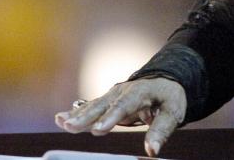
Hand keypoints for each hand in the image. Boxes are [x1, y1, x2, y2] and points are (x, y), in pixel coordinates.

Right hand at [54, 78, 185, 157]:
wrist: (164, 81)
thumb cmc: (169, 98)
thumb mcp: (173, 112)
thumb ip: (161, 130)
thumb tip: (152, 151)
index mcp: (141, 91)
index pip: (125, 104)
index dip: (112, 116)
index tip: (99, 129)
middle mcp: (123, 91)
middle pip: (104, 105)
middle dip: (87, 116)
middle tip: (71, 126)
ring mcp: (112, 95)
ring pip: (93, 106)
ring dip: (77, 115)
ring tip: (61, 122)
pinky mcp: (106, 101)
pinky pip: (89, 107)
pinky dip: (75, 112)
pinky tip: (60, 118)